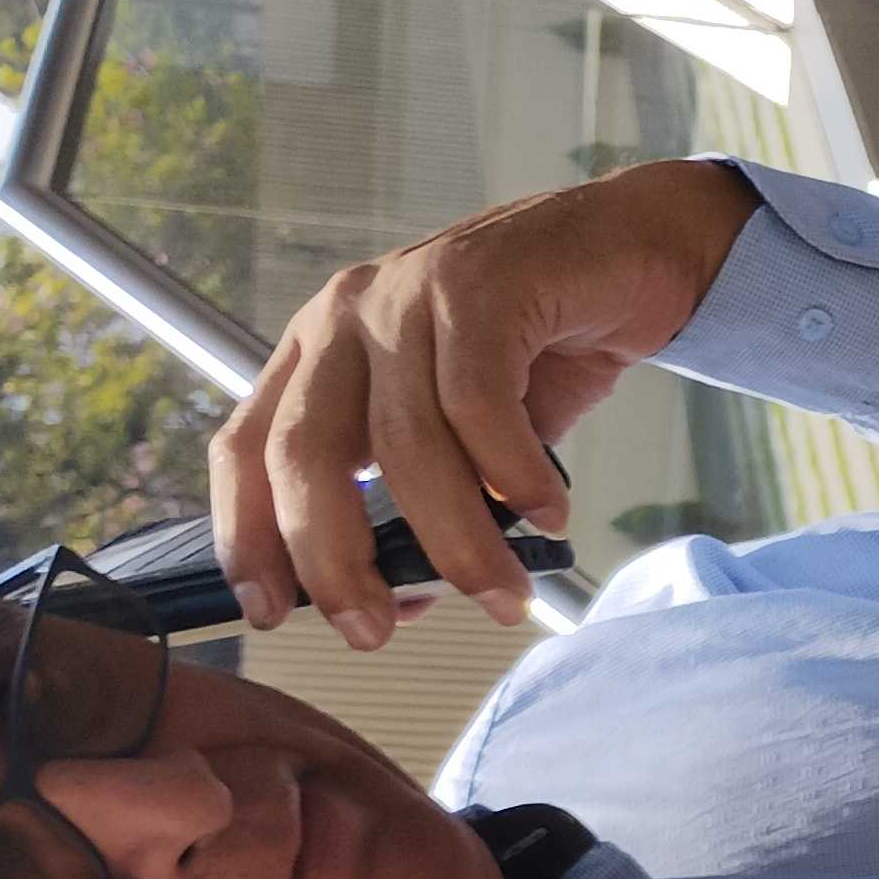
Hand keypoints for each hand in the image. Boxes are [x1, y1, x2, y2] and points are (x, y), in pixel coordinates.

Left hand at [210, 157, 758, 647]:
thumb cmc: (542, 347)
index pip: (248, 446)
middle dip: (334, 559)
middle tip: (375, 630)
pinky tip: (551, 515)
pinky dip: (515, 477)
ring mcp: (409, 295)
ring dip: (457, 540)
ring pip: (407, 444)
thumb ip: (424, 498)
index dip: (248, 534)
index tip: (267, 610)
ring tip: (502, 596)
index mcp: (321, 351)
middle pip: (306, 452)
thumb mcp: (463, 431)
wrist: (631, 248)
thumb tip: (404, 596)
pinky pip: (480, 406)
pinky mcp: (478, 286)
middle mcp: (347, 317)